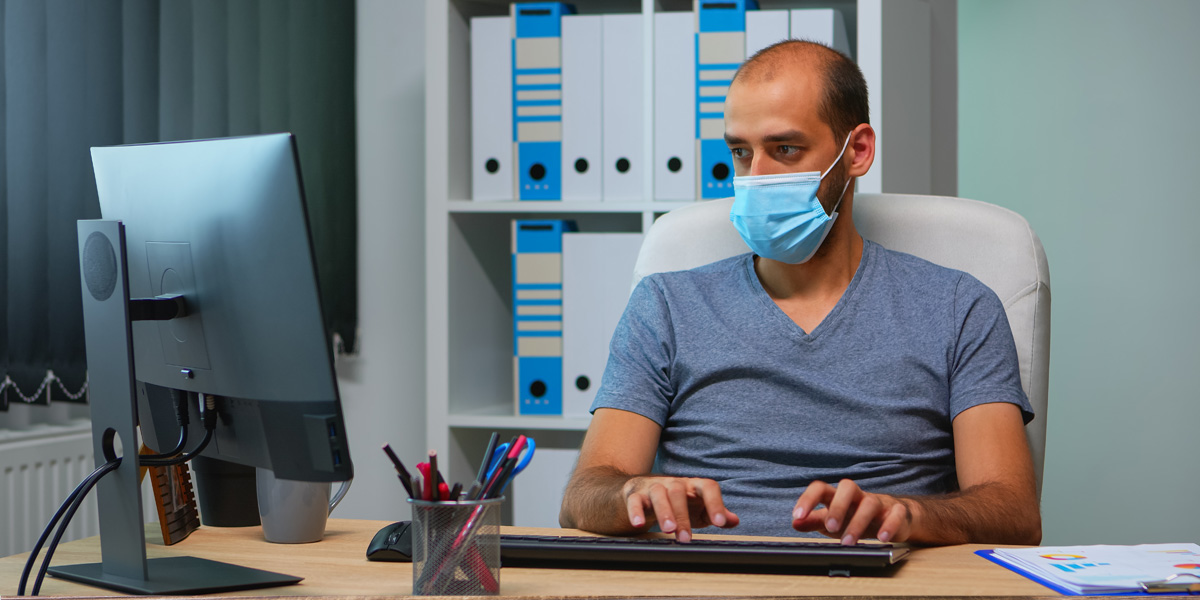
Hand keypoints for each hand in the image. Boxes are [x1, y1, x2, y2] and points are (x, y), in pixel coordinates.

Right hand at [622, 476, 738, 541]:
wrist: (641, 492)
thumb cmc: (676, 503)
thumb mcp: (698, 509)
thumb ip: (716, 513)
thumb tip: (734, 520)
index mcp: (693, 486)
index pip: (708, 487)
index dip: (715, 503)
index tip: (719, 523)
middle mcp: (674, 484)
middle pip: (679, 492)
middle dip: (683, 516)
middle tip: (685, 539)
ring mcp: (653, 487)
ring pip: (659, 494)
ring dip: (664, 512)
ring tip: (668, 530)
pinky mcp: (635, 494)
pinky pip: (635, 500)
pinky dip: (636, 511)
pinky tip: (639, 524)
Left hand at [791, 479, 911, 544]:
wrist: (891, 518)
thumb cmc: (854, 517)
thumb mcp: (831, 521)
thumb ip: (813, 521)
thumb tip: (795, 523)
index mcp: (838, 496)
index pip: (821, 488)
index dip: (808, 499)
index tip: (797, 515)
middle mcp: (857, 496)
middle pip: (848, 487)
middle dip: (838, 507)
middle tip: (830, 527)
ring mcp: (878, 502)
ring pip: (870, 503)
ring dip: (859, 522)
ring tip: (849, 542)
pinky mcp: (896, 512)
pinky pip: (896, 513)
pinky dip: (889, 525)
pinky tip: (881, 538)